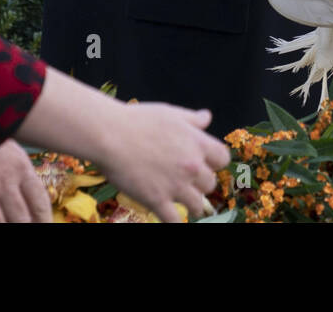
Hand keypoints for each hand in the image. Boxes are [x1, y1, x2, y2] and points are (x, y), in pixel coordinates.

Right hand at [0, 129, 51, 222]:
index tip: (45, 225)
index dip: (44, 220)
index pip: (40, 202)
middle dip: (25, 229)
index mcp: (20, 168)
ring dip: (2, 231)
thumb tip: (25, 195)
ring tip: (4, 231)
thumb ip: (16, 172)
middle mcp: (5, 181)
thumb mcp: (7, 148)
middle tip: (25, 231)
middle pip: (22, 219)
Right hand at [93, 104, 230, 221]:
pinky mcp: (157, 200)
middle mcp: (191, 166)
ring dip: (191, 204)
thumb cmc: (138, 120)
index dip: (214, 162)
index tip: (204, 164)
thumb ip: (192, 119)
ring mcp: (175, 185)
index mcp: (197, 143)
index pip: (223, 159)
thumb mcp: (171, 113)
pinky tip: (169, 215)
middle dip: (200, 183)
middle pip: (210, 184)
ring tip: (181, 201)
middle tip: (187, 182)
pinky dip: (174, 220)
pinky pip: (174, 220)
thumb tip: (207, 117)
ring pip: (197, 205)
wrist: (109, 135)